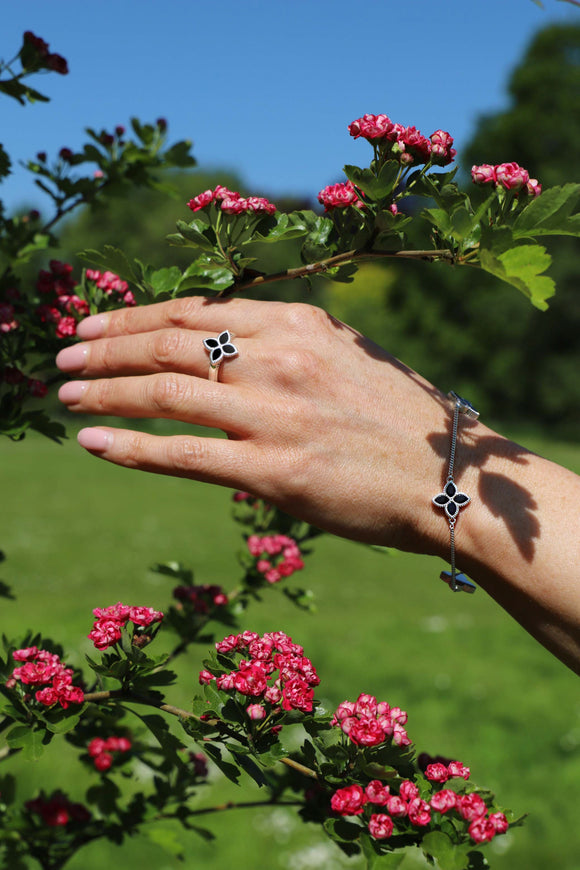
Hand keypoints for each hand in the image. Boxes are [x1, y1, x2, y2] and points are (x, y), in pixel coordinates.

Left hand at [56, 296, 454, 553]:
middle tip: (63, 357)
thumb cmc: (403, 420)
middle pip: (169, 341)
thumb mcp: (348, 357)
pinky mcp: (275, 469)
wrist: (453, 477)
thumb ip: (289, 345)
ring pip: (165, 390)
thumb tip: (229, 346)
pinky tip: (92, 444)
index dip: (135, 316)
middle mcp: (282, 356)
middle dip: (106, 348)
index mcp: (299, 322)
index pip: (196, 310)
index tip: (97, 326)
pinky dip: (128, 447)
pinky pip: (182, 453)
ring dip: (104, 392)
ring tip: (65, 397)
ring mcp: (276, 412)